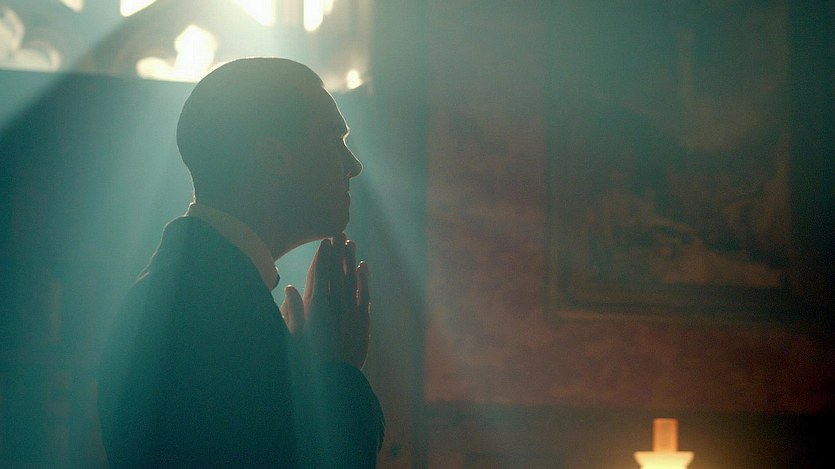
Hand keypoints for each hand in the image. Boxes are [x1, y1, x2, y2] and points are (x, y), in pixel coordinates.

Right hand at [280, 233, 370, 369]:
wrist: (334, 384)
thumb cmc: (307, 363)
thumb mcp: (292, 338)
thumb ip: (291, 312)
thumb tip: (289, 289)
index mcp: (315, 309)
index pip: (320, 275)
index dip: (323, 256)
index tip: (325, 241)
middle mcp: (335, 307)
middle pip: (337, 273)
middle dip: (337, 252)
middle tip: (338, 232)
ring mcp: (351, 314)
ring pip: (352, 280)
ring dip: (351, 260)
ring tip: (350, 242)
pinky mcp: (363, 324)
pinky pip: (364, 296)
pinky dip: (364, 280)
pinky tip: (362, 267)